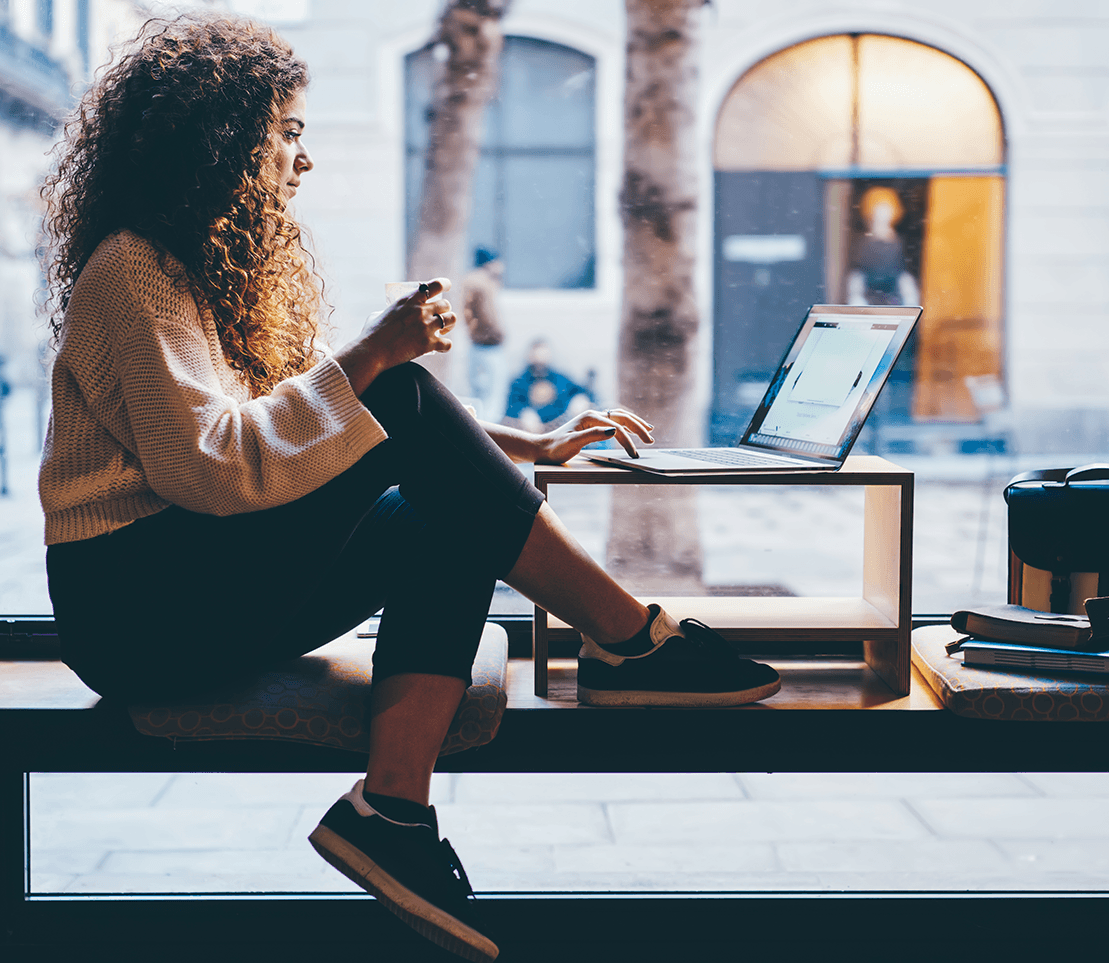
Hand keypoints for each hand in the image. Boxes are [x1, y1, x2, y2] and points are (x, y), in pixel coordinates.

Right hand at [335, 279, 456, 393]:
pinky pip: (448, 343)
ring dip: (449, 324)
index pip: (436, 285)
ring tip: (442, 330)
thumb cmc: (371, 333)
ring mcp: (426, 327)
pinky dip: (445, 346)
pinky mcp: (428, 344)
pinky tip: (440, 347)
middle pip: (446, 304)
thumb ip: (392, 311)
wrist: (371, 352)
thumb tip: (395, 314)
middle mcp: (421, 311)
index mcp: (409, 300)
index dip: (445, 284)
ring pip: (451, 320)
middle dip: (444, 310)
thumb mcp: (380, 313)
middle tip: (439, 317)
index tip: (447, 286)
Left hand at [533, 407, 654, 464]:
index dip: (627, 441)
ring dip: (635, 423)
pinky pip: (615, 421)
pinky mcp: (593, 425)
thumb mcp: (573, 443)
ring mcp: (594, 419)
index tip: (634, 456)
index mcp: (590, 417)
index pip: (616, 428)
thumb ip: (593, 435)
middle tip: (650, 440)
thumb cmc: (556, 448)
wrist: (542, 449)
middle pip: (622, 417)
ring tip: (649, 431)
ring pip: (620, 417)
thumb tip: (615, 430)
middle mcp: (593, 415)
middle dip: (638, 428)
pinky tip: (633, 429)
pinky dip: (627, 424)